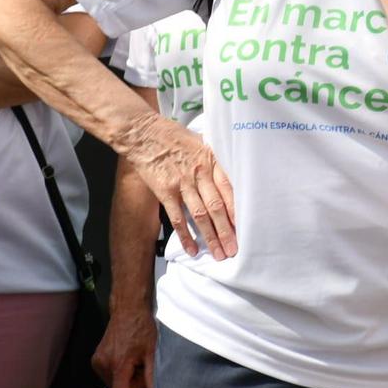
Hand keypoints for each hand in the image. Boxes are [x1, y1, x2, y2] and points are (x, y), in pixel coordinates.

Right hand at [92, 302, 157, 387]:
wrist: (127, 309)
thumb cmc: (143, 328)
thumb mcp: (153, 351)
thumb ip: (152, 376)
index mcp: (120, 365)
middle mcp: (105, 365)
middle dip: (134, 386)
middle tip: (142, 367)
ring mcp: (98, 362)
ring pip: (117, 386)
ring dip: (128, 379)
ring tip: (135, 359)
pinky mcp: (96, 360)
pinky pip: (111, 377)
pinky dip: (121, 373)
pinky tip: (127, 358)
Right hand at [115, 114, 236, 259]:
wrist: (143, 133)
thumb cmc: (172, 136)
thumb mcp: (199, 142)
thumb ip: (213, 160)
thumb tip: (228, 177)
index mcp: (210, 160)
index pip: (228, 189)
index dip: (237, 210)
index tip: (245, 227)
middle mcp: (199, 173)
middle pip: (217, 206)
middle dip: (227, 230)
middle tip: (234, 249)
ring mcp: (181, 183)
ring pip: (200, 215)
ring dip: (211, 236)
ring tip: (219, 253)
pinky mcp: (165, 191)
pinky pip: (178, 218)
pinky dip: (186, 235)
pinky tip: (193, 249)